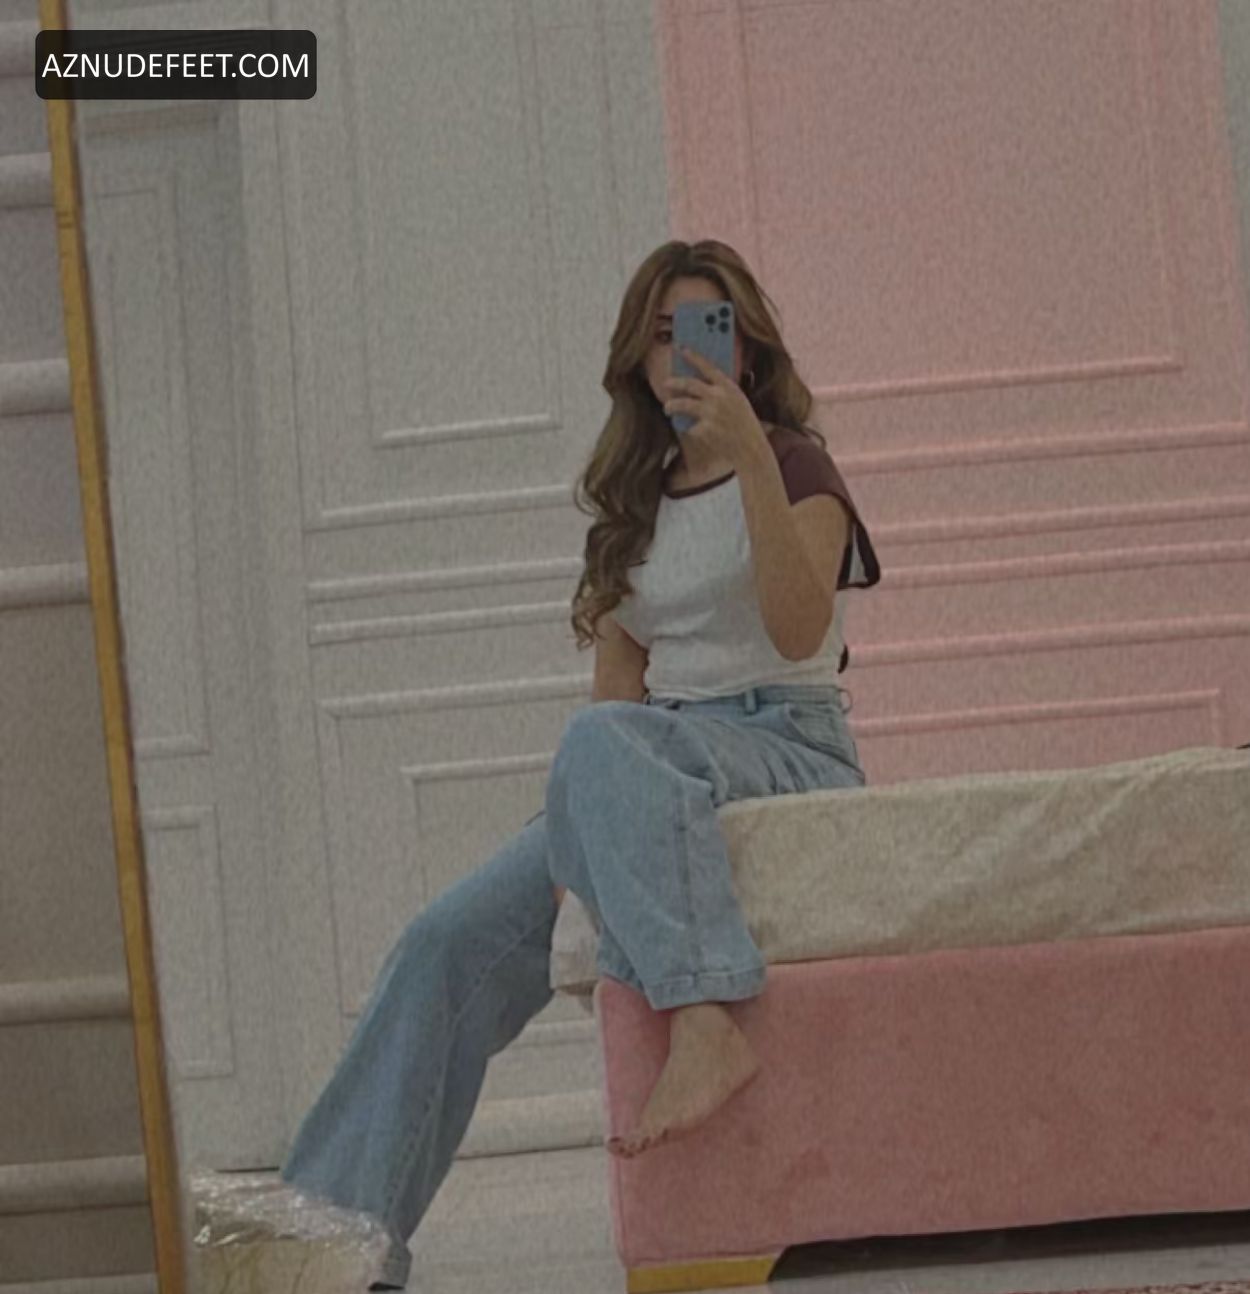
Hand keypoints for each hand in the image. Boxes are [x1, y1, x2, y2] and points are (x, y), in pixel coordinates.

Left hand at [662, 346, 768, 469]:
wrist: (751, 450)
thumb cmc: (744, 425)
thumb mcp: (738, 402)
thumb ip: (721, 391)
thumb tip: (698, 383)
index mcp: (729, 387)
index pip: (707, 366)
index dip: (692, 356)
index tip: (679, 347)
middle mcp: (719, 398)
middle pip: (689, 384)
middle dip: (674, 383)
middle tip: (665, 383)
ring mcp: (711, 414)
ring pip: (682, 404)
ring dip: (671, 405)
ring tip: (667, 408)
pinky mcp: (705, 430)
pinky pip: (689, 426)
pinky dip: (691, 429)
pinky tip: (697, 434)